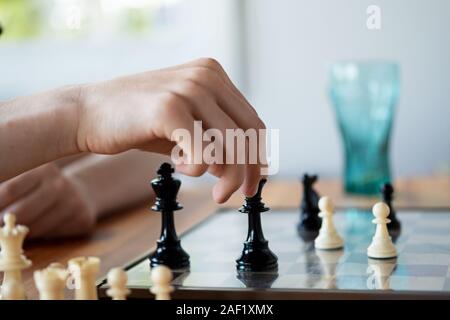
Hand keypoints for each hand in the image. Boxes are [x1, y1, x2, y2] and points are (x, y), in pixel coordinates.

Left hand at [0, 163, 95, 239]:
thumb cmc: (42, 190)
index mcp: (43, 169)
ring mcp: (73, 202)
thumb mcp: (27, 180)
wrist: (80, 195)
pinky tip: (38, 229)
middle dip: (0, 225)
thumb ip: (7, 192)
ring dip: (17, 234)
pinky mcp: (82, 219)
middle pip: (19, 212)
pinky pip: (49, 235)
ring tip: (13, 230)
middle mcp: (60, 184)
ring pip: (33, 228)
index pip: (9, 190)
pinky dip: (38, 237)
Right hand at [78, 58, 265, 202]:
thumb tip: (244, 169)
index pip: (252, 122)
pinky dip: (197, 169)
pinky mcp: (169, 107)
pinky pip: (204, 152)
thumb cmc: (137, 122)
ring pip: (232, 145)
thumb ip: (215, 141)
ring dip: (226, 177)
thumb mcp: (185, 128)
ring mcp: (189, 88)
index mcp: (214, 75)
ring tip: (206, 186)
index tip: (252, 184)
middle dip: (247, 173)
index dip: (257, 158)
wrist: (87, 113)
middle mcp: (206, 76)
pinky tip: (178, 164)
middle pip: (249, 134)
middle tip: (231, 195)